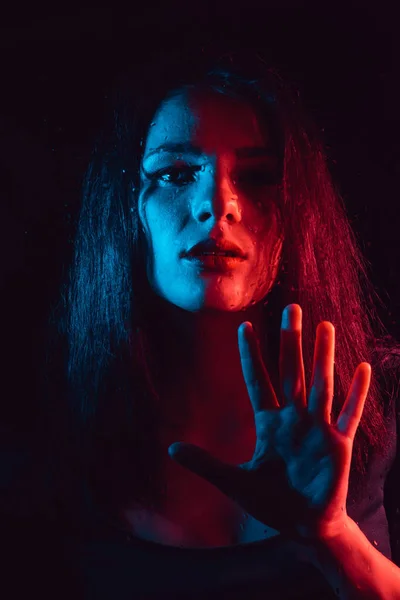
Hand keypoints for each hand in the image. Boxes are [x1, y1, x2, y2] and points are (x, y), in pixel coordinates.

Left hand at [168, 304, 371, 541]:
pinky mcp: (339, 444)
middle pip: (291, 370)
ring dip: (323, 355)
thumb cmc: (269, 503)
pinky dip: (356, 392)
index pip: (257, 379)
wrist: (302, 526)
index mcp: (268, 423)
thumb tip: (170, 450)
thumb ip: (205, 463)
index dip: (250, 354)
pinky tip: (362, 368)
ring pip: (320, 383)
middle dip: (291, 340)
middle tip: (291, 308)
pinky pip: (349, 413)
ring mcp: (317, 428)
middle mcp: (293, 418)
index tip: (244, 326)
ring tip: (325, 326)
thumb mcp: (233, 481)